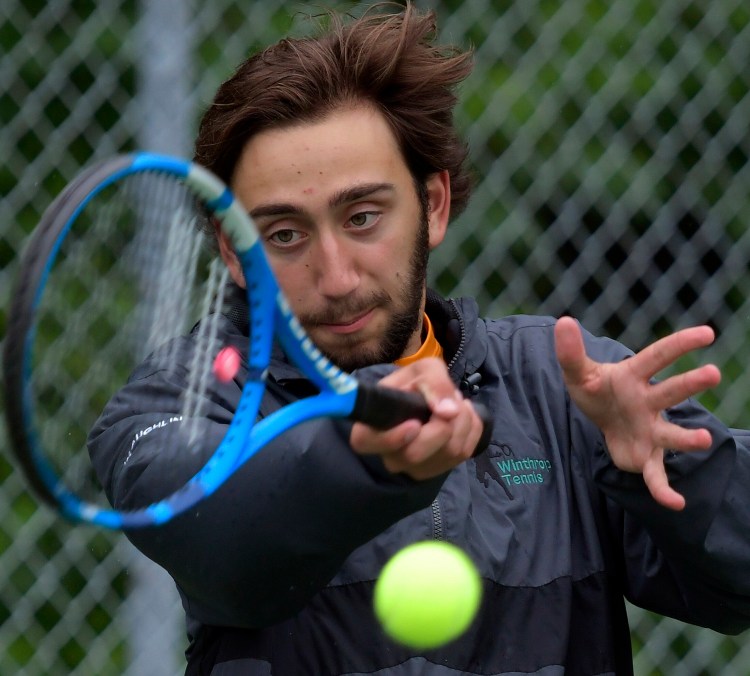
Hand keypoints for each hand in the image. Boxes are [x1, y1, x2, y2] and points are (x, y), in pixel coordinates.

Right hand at [349, 357, 483, 480]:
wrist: (425, 401)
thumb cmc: (414, 385)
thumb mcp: (422, 370)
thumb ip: (433, 382)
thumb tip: (448, 411)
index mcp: (369, 429)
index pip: (366, 443)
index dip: (391, 437)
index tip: (414, 423)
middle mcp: (388, 455)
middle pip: (414, 454)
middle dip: (442, 422)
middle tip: (450, 399)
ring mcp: (413, 468)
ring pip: (446, 453)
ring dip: (462, 420)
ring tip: (455, 402)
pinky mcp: (438, 470)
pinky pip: (465, 452)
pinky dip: (472, 428)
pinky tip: (463, 415)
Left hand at [554, 316, 720, 510]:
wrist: (602, 419)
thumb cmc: (597, 390)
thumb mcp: (578, 372)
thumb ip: (570, 352)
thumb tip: (562, 321)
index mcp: (634, 377)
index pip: (658, 356)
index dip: (680, 344)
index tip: (707, 332)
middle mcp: (649, 402)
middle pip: (670, 392)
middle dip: (690, 383)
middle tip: (713, 373)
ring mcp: (651, 430)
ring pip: (670, 435)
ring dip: (687, 438)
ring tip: (704, 439)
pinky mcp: (645, 456)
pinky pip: (656, 474)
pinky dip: (664, 489)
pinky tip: (675, 503)